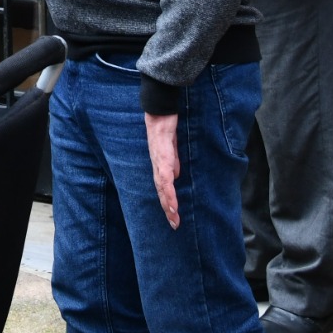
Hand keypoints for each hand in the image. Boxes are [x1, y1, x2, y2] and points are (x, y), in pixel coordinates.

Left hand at [144, 113, 180, 228]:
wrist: (159, 107)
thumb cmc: (165, 125)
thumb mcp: (171, 146)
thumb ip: (172, 161)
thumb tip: (175, 176)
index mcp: (160, 163)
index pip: (163, 187)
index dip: (167, 202)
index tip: (174, 217)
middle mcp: (157, 164)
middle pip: (161, 190)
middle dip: (168, 208)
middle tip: (174, 224)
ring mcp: (159, 159)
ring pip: (162, 185)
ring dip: (168, 202)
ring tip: (174, 216)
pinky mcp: (162, 152)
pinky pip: (165, 173)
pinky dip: (167, 187)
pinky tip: (171, 197)